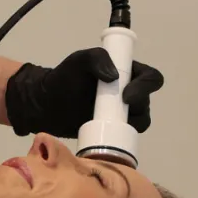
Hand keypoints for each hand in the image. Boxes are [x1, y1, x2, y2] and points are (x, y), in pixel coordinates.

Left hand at [3, 48, 164, 137]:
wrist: (47, 104)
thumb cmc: (64, 78)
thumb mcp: (79, 60)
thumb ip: (97, 58)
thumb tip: (113, 76)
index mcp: (128, 73)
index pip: (150, 78)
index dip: (145, 87)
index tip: (126, 95)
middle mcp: (130, 93)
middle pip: (146, 102)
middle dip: (136, 107)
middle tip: (114, 112)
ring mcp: (122, 114)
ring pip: (140, 121)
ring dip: (129, 124)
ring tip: (106, 124)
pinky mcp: (113, 131)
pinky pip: (126, 137)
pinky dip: (121, 139)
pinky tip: (105, 138)